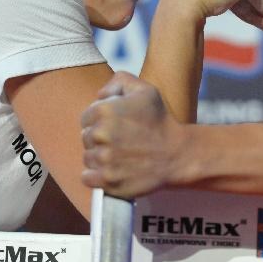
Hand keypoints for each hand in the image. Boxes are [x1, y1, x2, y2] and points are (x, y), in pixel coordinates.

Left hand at [81, 72, 183, 198]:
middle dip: (100, 139)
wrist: (176, 153)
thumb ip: (119, 81)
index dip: (100, 122)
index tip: (116, 127)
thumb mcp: (145, 90)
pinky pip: (87, 177)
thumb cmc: (160, 120)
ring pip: (88, 158)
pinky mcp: (107, 180)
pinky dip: (97, 176)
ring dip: (100, 157)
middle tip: (121, 141)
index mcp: (105, 110)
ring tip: (120, 155)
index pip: (86, 118)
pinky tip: (113, 169)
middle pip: (86, 138)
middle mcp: (101, 134)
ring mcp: (104, 159)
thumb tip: (99, 95)